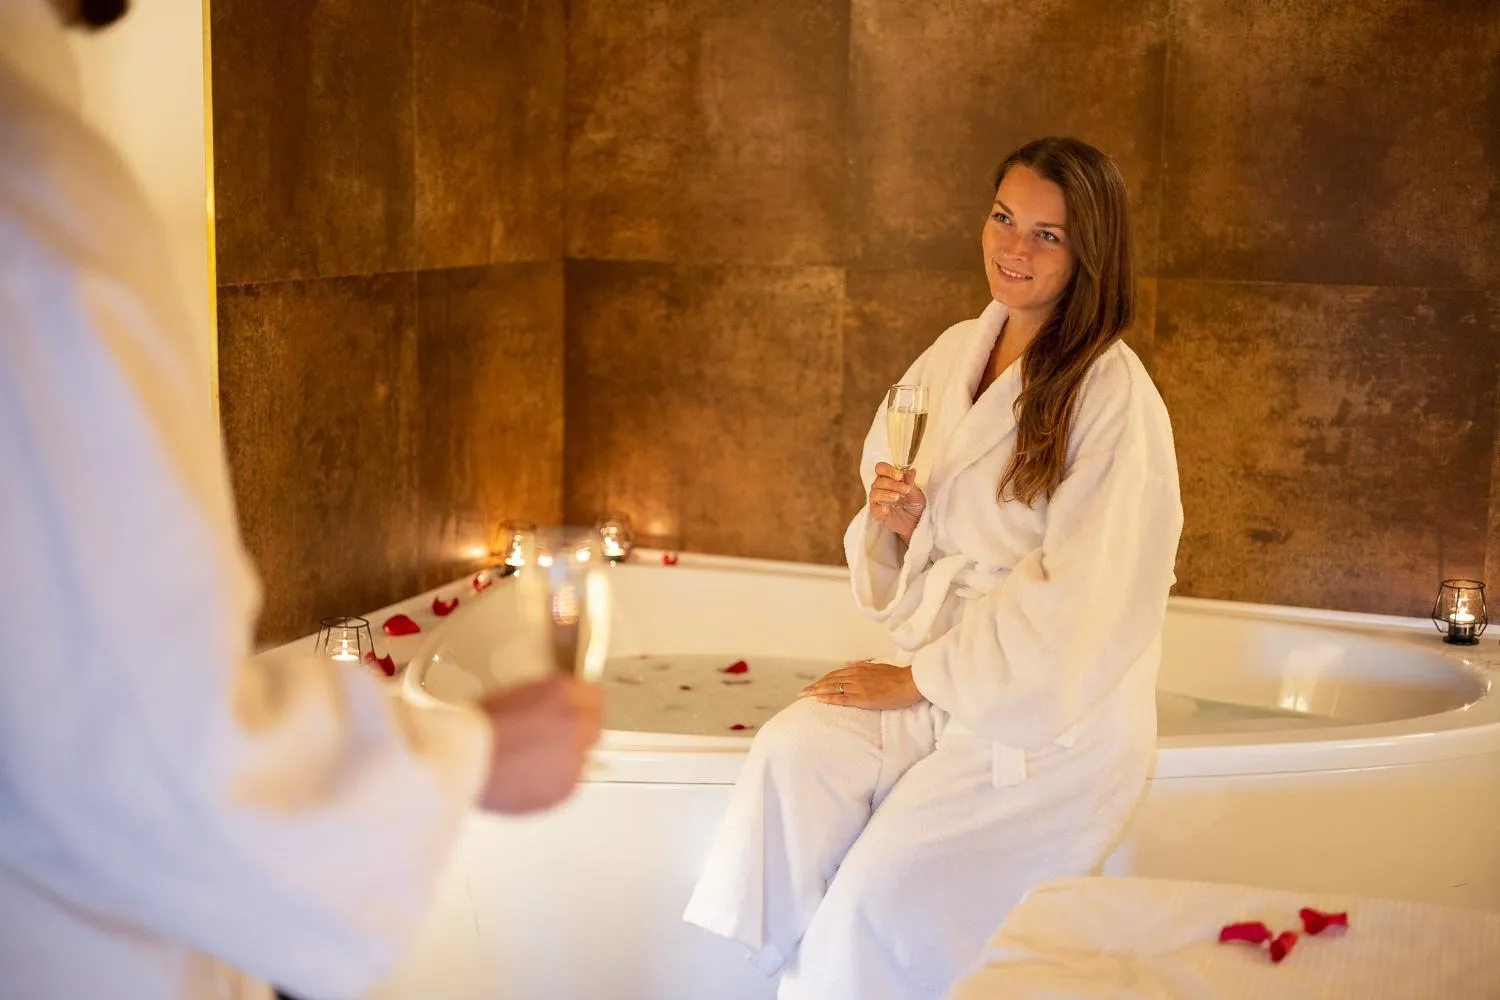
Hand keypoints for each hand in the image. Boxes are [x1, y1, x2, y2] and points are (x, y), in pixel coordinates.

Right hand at [475, 677, 601, 813]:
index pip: (594, 697)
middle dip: (576, 735)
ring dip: (562, 761)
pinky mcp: (567, 787)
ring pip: (581, 759)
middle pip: (593, 729)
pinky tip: (526, 779)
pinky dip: (551, 784)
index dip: (580, 708)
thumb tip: (552, 712)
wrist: (463, 758)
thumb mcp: (513, 696)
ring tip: (529, 764)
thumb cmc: (476, 726)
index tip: (572, 715)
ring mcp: (575, 756)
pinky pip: (566, 784)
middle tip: (548, 742)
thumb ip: (544, 703)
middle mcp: (576, 722)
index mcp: (563, 693)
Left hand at [800, 661, 923, 710]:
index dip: (822, 680)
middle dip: (814, 686)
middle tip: (802, 693)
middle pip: (829, 681)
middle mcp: (856, 676)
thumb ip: (863, 665)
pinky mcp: (863, 698)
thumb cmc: (898, 677)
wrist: (910, 682)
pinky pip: (841, 698)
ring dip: (816, 691)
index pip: (835, 675)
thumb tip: (851, 662)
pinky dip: (828, 698)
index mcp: (859, 669)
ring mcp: (858, 687)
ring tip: (804, 696)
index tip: (813, 685)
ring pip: (832, 688)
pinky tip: (818, 700)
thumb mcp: (878, 666)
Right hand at [869, 462, 925, 541]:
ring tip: (897, 498)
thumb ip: (911, 483)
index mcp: (888, 479)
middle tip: (906, 489)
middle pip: (879, 481)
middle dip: (893, 484)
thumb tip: (911, 471)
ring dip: (886, 494)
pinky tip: (887, 509)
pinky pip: (874, 509)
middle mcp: (880, 488)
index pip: (881, 468)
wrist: (915, 522)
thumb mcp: (916, 493)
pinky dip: (879, 508)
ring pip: (875, 493)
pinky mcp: (877, 513)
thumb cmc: (914, 505)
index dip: (888, 470)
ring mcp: (877, 501)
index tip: (899, 476)